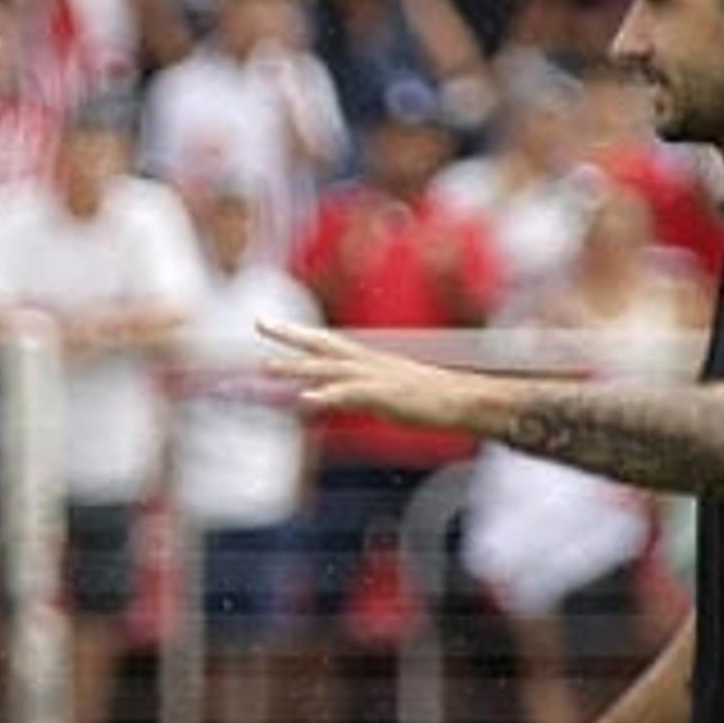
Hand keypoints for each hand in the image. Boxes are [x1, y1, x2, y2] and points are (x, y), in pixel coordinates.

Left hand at [257, 316, 485, 432]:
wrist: (463, 400)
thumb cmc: (430, 398)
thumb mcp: (390, 389)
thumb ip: (362, 390)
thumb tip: (340, 396)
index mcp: (368, 360)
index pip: (326, 342)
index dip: (298, 333)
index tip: (269, 323)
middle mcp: (368, 363)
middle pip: (323, 344)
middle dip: (290, 334)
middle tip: (260, 322)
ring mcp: (376, 377)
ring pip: (330, 368)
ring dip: (298, 367)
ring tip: (268, 365)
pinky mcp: (385, 395)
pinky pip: (351, 394)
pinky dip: (328, 395)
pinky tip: (306, 399)